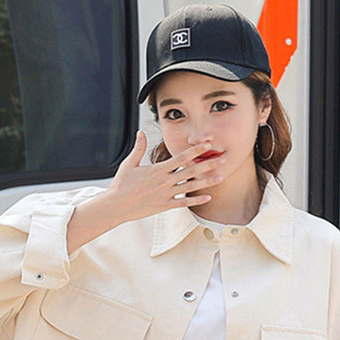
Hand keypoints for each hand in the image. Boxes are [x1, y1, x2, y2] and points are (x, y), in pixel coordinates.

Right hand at [105, 131, 224, 221]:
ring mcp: (166, 194)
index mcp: (158, 169)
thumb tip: (141, 132)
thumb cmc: (121, 185)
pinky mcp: (164, 206)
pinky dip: (196, 201)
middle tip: (223, 159)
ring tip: (220, 177)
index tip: (207, 145)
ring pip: (190, 187)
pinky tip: (208, 197)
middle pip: (191, 171)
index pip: (181, 157)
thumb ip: (138, 148)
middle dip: (208, 164)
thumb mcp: (129, 164)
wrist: (116, 206)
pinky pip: (183, 203)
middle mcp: (165, 181)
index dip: (196, 150)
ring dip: (206, 182)